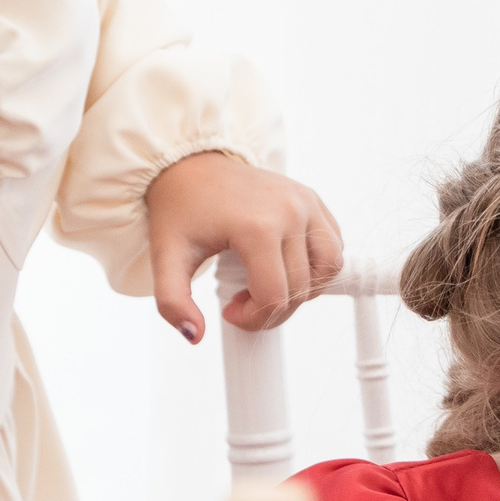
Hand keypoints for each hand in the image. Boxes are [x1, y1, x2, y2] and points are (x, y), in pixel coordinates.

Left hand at [143, 152, 342, 339]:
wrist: (192, 165)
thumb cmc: (181, 209)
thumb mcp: (167, 257)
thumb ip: (173, 302)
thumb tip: (193, 335)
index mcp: (255, 226)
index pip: (274, 297)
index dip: (253, 318)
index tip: (229, 311)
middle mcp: (289, 212)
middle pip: (301, 289)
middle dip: (272, 309)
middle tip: (242, 301)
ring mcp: (306, 203)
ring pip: (327, 270)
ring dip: (303, 290)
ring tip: (268, 284)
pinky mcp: (313, 199)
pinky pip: (332, 247)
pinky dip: (316, 267)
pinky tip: (283, 266)